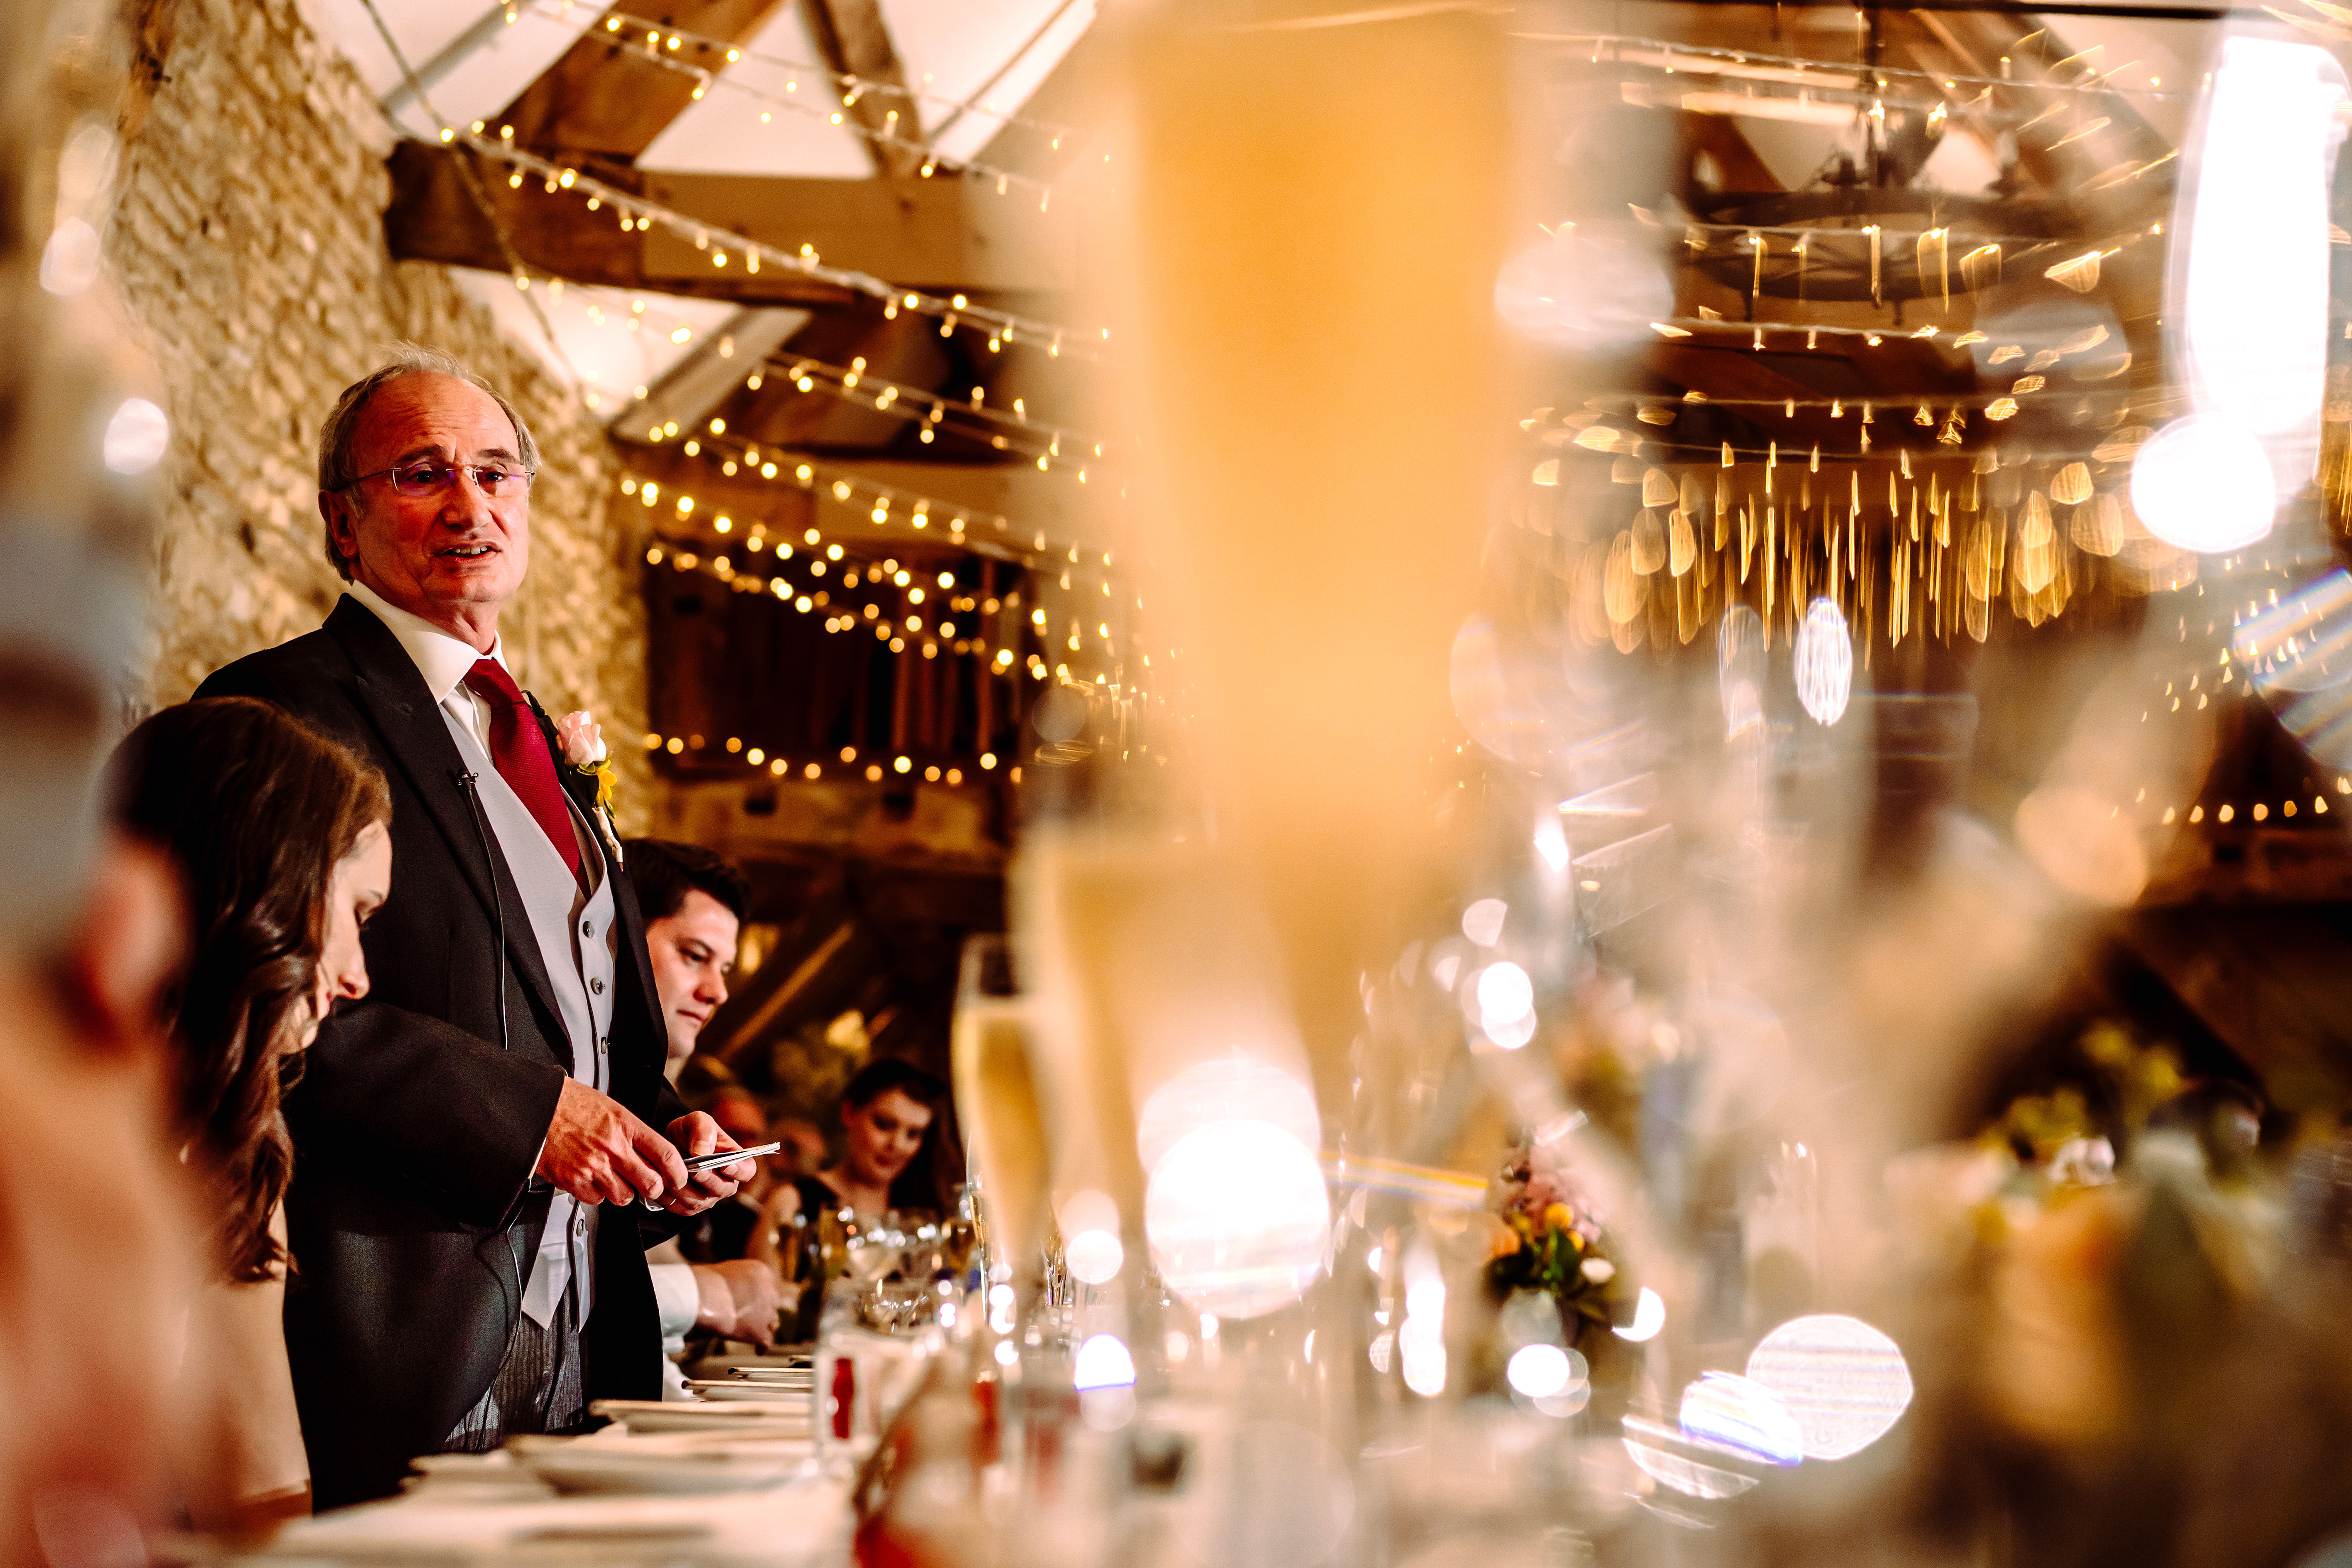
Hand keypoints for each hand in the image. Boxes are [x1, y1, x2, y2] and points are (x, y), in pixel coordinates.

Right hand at [535, 1077, 688, 1206]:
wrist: (536, 1108)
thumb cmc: (572, 1104)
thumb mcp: (612, 1109)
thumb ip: (633, 1132)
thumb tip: (653, 1153)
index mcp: (626, 1126)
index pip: (666, 1155)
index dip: (679, 1172)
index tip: (680, 1178)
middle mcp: (612, 1148)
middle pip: (650, 1183)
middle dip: (655, 1188)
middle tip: (651, 1185)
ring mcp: (593, 1166)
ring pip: (625, 1196)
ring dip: (624, 1191)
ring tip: (616, 1179)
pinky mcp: (573, 1180)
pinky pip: (597, 1200)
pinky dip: (597, 1194)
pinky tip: (593, 1179)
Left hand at [665, 1111, 754, 1214]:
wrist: (668, 1145)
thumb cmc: (690, 1132)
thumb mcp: (697, 1121)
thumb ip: (703, 1131)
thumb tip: (701, 1152)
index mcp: (735, 1161)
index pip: (746, 1171)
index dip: (739, 1170)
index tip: (725, 1164)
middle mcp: (725, 1183)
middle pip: (724, 1189)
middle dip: (709, 1179)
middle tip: (695, 1170)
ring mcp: (708, 1198)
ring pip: (700, 1201)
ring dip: (685, 1189)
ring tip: (671, 1174)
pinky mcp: (688, 1206)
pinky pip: (680, 1207)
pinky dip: (671, 1197)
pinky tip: (662, 1182)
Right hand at [694, 1260, 781, 1345]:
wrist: (705, 1296)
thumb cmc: (705, 1282)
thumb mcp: (727, 1270)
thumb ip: (737, 1279)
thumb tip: (730, 1288)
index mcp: (760, 1272)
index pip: (768, 1283)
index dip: (761, 1293)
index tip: (754, 1299)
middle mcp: (768, 1290)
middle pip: (773, 1302)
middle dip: (764, 1309)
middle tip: (754, 1315)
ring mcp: (766, 1312)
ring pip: (772, 1321)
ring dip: (765, 1326)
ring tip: (756, 1332)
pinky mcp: (759, 1331)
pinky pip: (766, 1342)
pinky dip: (762, 1347)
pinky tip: (759, 1350)